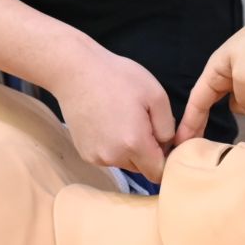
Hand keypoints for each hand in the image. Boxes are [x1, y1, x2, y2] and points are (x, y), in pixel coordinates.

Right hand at [53, 47, 175, 182]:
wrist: (76, 72)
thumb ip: (168, 127)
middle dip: (147, 153)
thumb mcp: (156, 94)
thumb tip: (167, 146)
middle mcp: (113, 157)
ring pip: (125, 163)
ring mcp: (96, 157)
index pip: (158, 173)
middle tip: (142, 122)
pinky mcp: (84, 153)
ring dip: (130, 150)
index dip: (165, 158)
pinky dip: (113, 146)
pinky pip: (108, 157)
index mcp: (134, 143)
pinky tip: (108, 123)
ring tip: (123, 119)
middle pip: (142, 169)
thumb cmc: (118, 77)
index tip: (161, 138)